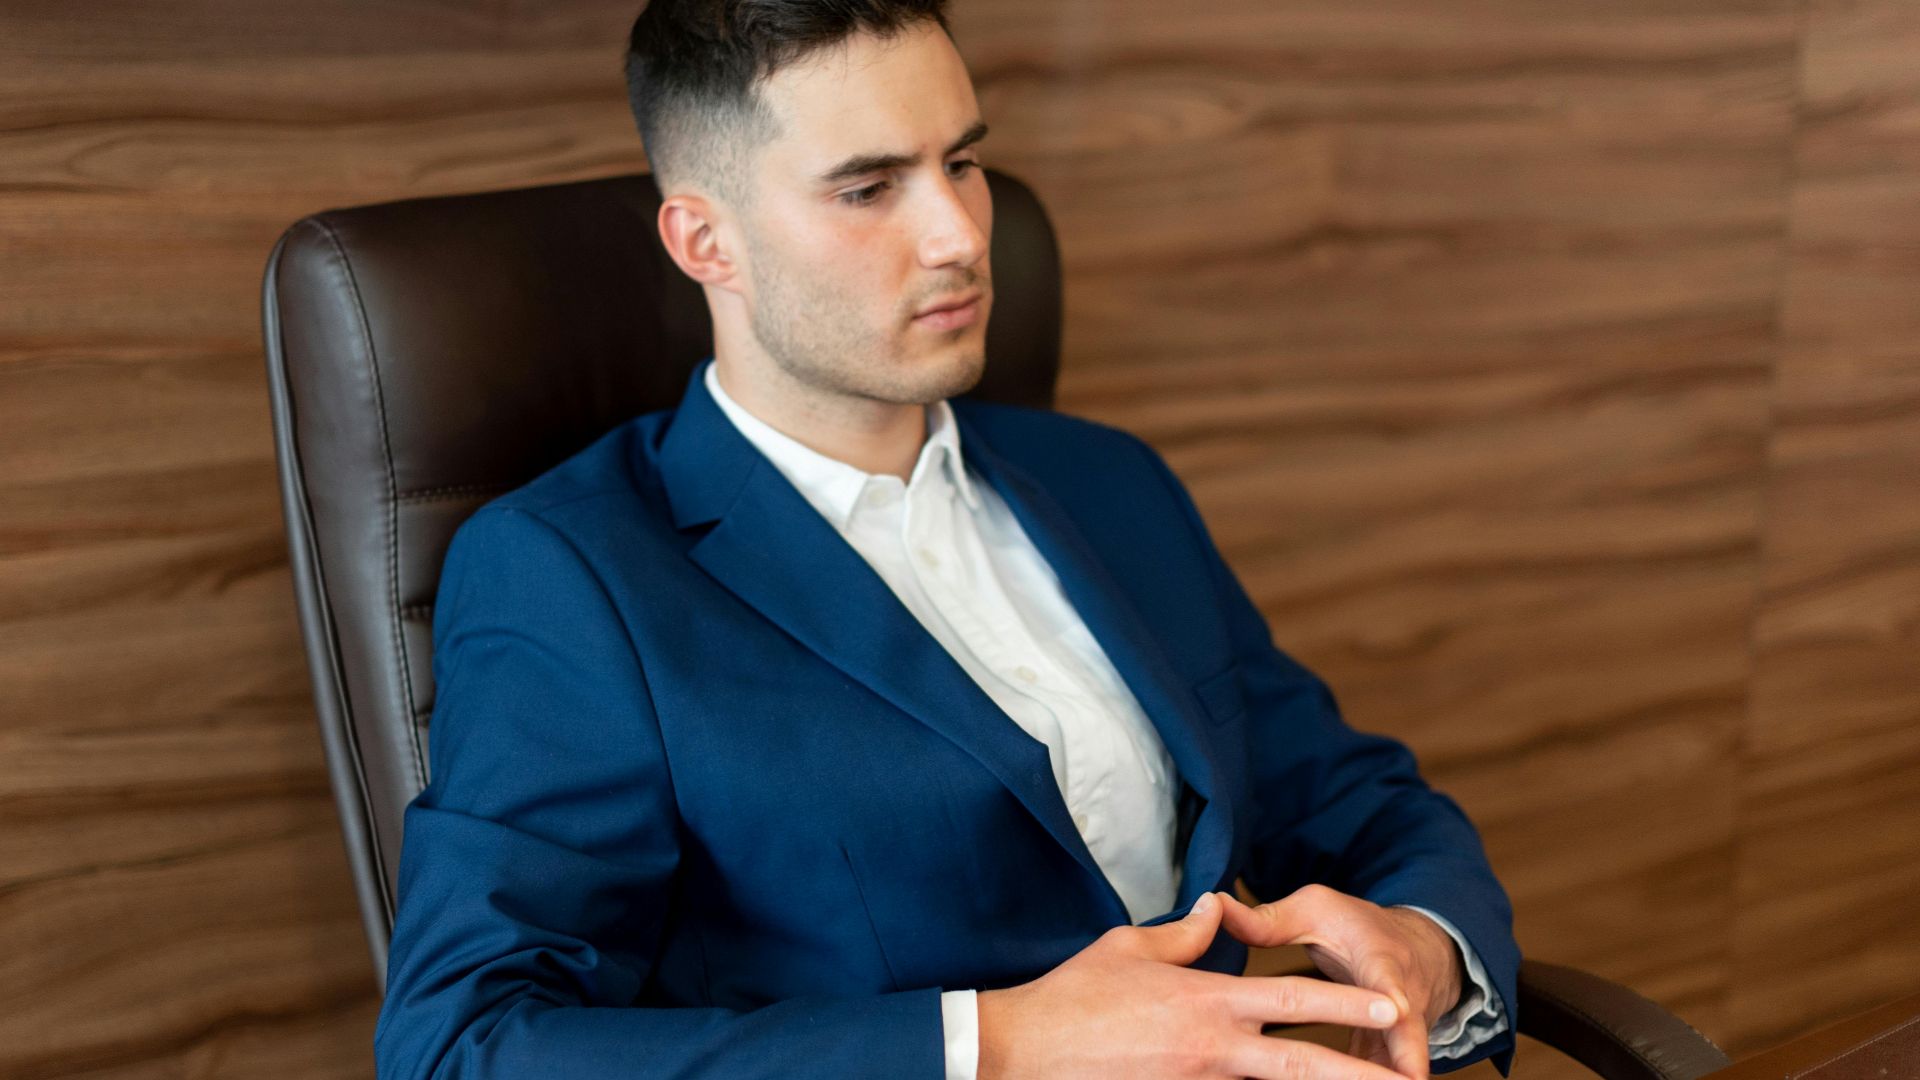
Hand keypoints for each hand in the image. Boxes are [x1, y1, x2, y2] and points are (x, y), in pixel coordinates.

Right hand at [977, 891, 1411, 1079]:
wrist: (1025, 1050)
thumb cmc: (1074, 995)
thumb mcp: (1130, 946)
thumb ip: (1184, 934)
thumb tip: (1213, 908)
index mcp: (1208, 999)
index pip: (1293, 996)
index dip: (1347, 1001)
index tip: (1393, 1005)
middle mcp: (1214, 1046)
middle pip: (1303, 1062)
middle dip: (1359, 1073)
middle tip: (1406, 1078)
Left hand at [1216, 885, 1464, 1079]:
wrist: (1414, 949)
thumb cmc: (1356, 926)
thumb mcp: (1316, 911)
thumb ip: (1269, 920)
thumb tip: (1216, 904)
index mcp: (1378, 957)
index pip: (1386, 975)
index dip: (1391, 994)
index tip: (1396, 1011)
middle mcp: (1402, 997)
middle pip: (1408, 1032)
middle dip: (1408, 1057)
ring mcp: (1404, 1030)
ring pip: (1400, 1063)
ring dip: (1384, 1079)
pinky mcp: (1396, 1054)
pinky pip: (1381, 1074)